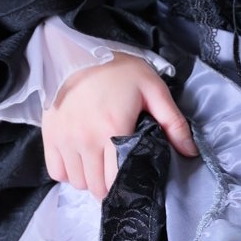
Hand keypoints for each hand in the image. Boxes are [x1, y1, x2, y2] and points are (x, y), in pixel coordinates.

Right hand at [42, 52, 196, 199]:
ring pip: (77, 182)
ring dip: (90, 179)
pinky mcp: (50, 135)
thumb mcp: (154, 90)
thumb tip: (191, 152)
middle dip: (109, 185)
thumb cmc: (119, 70)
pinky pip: (56, 171)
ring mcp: (65, 139)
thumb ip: (174, 123)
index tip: (132, 176)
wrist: (79, 52)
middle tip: (117, 170)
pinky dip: (68, 171)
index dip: (126, 184)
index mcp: (114, 129)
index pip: (117, 180)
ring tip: (100, 163)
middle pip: (96, 188)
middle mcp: (86, 139)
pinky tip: (80, 159)